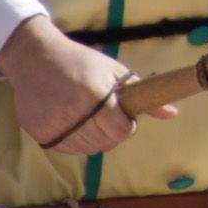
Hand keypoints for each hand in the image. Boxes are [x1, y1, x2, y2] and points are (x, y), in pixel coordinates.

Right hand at [0, 15, 175, 152]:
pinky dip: (75, 139)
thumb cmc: (80, 62)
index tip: (122, 115)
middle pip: (107, 143)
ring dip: (94, 137)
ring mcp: (55, 125)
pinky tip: (71, 119)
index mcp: (95, 94)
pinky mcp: (41, 134)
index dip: (126, 125)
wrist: (34, 58)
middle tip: (105, 113)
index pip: (122, 131)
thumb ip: (142, 93)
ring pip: (89, 149)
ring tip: (88, 114)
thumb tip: (173, 113)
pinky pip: (69, 149)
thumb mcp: (112, 71)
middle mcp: (74, 112)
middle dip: (112, 131)